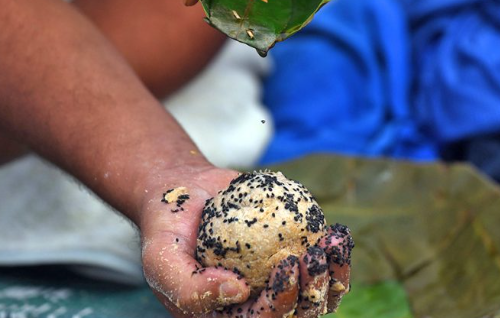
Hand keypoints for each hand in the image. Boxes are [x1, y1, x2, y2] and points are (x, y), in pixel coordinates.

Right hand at [139, 165, 352, 316]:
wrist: (182, 195)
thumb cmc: (167, 230)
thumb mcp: (161, 258)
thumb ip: (188, 287)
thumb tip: (238, 293)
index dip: (282, 299)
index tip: (287, 262)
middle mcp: (256, 307)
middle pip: (297, 314)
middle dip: (314, 289)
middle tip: (312, 255)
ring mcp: (277, 284)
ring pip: (318, 296)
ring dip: (334, 275)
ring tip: (334, 243)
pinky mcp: (293, 259)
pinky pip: (323, 269)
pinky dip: (336, 256)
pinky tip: (338, 234)